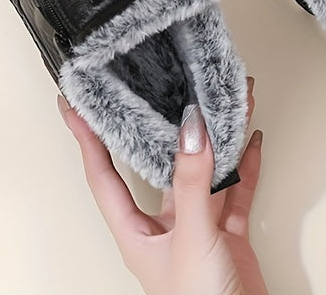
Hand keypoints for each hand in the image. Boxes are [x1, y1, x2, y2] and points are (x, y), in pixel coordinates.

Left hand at [59, 77, 267, 294]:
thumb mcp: (193, 238)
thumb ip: (193, 183)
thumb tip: (190, 130)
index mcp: (136, 231)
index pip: (104, 175)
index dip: (87, 139)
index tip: (75, 105)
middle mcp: (164, 225)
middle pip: (160, 162)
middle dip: (165, 125)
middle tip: (161, 87)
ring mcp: (197, 228)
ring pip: (204, 171)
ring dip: (215, 137)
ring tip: (221, 100)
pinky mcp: (228, 233)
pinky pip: (237, 189)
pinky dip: (245, 163)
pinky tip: (250, 139)